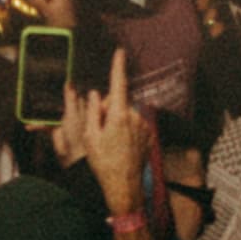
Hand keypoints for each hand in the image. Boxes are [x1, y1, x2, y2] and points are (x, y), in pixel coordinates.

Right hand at [67, 51, 148, 215]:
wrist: (124, 186)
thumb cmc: (104, 163)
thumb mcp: (91, 137)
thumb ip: (93, 111)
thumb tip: (96, 94)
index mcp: (119, 115)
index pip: (118, 85)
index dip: (118, 67)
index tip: (120, 53)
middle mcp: (135, 118)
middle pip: (119, 103)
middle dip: (109, 110)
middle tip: (100, 131)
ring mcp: (144, 127)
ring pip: (127, 114)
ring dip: (119, 121)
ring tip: (112, 143)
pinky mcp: (149, 136)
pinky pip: (136, 125)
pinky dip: (128, 130)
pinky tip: (122, 146)